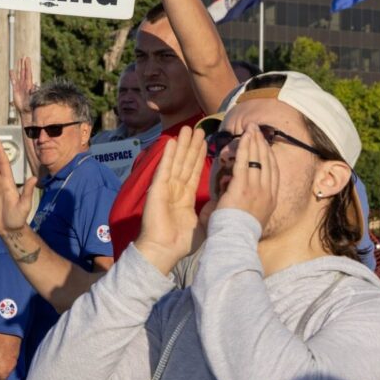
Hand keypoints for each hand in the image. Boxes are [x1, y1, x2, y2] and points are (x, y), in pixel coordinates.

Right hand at [9, 56, 35, 121]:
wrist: (26, 110)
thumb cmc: (30, 105)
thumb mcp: (33, 98)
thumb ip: (33, 91)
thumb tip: (35, 84)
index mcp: (29, 85)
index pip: (28, 73)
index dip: (27, 66)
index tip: (27, 59)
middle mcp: (25, 84)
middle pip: (24, 72)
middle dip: (24, 65)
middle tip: (24, 57)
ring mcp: (20, 86)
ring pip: (19, 75)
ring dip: (19, 68)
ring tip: (19, 61)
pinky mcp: (15, 89)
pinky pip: (14, 81)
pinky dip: (12, 76)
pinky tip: (11, 71)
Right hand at [134, 126, 206, 272]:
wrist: (164, 250)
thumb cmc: (181, 242)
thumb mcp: (202, 224)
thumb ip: (210, 211)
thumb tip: (222, 204)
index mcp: (185, 197)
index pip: (194, 172)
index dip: (200, 157)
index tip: (206, 143)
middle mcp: (175, 189)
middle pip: (185, 163)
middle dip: (192, 146)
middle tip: (199, 129)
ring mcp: (165, 187)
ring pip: (176, 162)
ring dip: (182, 145)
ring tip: (188, 129)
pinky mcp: (157, 189)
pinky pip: (164, 169)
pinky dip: (168, 156)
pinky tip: (172, 142)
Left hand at [216, 127, 277, 228]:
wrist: (234, 239)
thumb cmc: (237, 231)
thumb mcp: (252, 216)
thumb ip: (250, 202)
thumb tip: (239, 191)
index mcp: (271, 200)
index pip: (273, 173)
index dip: (270, 157)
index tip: (265, 146)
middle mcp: (267, 192)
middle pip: (268, 162)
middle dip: (263, 144)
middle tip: (258, 131)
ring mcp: (256, 189)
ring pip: (257, 160)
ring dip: (254, 142)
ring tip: (251, 128)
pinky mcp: (243, 187)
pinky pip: (244, 163)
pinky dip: (245, 149)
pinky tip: (244, 138)